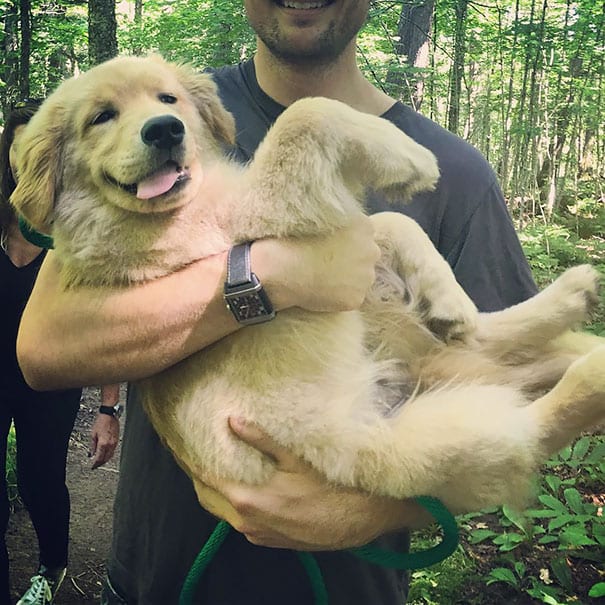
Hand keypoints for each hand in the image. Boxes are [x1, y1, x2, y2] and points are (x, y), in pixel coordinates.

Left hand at [89, 412, 119, 468]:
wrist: (109, 415)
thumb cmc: (101, 422)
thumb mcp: (93, 435)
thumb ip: (92, 446)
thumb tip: (91, 454)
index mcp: (103, 443)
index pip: (99, 458)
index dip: (95, 464)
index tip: (92, 466)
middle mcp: (110, 444)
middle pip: (106, 458)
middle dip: (100, 463)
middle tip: (96, 465)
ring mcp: (115, 442)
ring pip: (110, 455)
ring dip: (105, 459)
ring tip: (100, 461)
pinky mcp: (117, 440)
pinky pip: (113, 450)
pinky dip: (109, 454)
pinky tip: (105, 453)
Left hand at [192, 418, 430, 550]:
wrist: (360, 519)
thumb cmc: (329, 486)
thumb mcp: (295, 459)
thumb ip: (261, 440)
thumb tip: (232, 420)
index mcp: (247, 501)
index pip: (204, 479)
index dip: (186, 460)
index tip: (174, 443)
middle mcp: (246, 523)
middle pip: (207, 498)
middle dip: (196, 475)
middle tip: (191, 450)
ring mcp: (257, 535)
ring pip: (223, 511)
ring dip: (215, 490)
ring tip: (214, 464)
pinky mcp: (269, 540)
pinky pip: (240, 520)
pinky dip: (232, 502)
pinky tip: (242, 486)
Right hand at [253, 214, 380, 312]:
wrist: (285, 267)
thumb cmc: (296, 238)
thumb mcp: (320, 216)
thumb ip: (338, 221)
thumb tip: (338, 227)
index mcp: (364, 227)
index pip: (362, 236)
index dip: (344, 243)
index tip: (329, 247)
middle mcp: (372, 251)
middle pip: (365, 257)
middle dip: (351, 261)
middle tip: (326, 264)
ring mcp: (366, 277)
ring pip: (360, 279)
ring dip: (347, 280)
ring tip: (323, 280)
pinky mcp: (356, 299)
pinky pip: (350, 298)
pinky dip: (339, 298)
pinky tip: (321, 293)